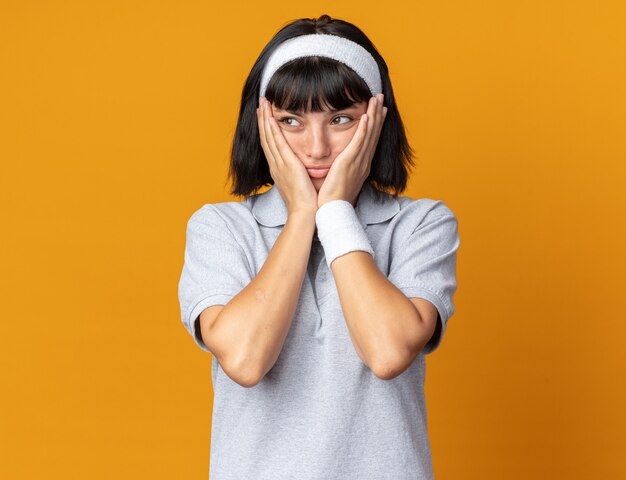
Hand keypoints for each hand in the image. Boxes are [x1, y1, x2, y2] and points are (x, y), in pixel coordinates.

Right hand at [256, 97, 317, 216]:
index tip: (265, 115)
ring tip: (263, 103)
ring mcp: (279, 165)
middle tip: (261, 102)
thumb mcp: (300, 185)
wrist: (305, 214)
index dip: (266, 129)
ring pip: (269, 137)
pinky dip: (272, 129)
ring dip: (265, 119)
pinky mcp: (287, 165)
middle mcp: (276, 165)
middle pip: (266, 137)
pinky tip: (270, 117)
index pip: (271, 145)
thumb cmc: (306, 203)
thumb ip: (299, 174)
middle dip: (263, 119)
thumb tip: (303, 170)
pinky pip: (277, 143)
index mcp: (279, 170)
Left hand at [317, 93, 387, 207]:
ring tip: (376, 99)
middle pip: (373, 134)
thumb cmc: (333, 199)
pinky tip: (366, 116)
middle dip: (378, 114)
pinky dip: (364, 129)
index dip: (375, 124)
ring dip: (373, 115)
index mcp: (361, 166)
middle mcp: (363, 162)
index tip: (379, 111)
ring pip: (369, 134)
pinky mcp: (349, 163)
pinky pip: (359, 143)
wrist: (332, 211)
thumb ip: (342, 169)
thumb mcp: (341, 180)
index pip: (370, 141)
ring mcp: (358, 162)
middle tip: (381, 98)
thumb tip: (340, 165)